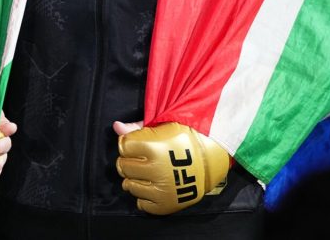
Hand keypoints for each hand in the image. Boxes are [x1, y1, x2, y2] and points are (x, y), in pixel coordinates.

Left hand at [114, 120, 229, 214]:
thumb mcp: (164, 125)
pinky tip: (150, 186)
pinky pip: (142, 204)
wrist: (213, 157)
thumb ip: (138, 127)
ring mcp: (161, 188)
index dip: (127, 144)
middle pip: (124, 166)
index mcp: (154, 148)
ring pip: (130, 186)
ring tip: (145, 172)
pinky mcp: (166, 204)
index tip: (135, 144)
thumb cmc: (187, 137)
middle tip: (138, 158)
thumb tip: (116, 126)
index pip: (124, 147)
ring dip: (133, 178)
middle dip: (128, 161)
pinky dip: (142, 196)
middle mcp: (156, 170)